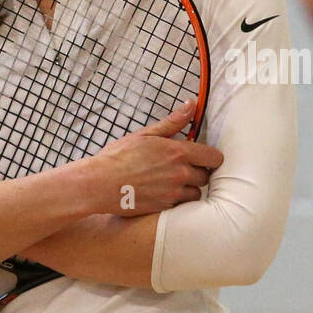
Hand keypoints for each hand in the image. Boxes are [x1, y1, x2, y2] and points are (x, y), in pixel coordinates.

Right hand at [84, 101, 224, 215]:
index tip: (202, 157)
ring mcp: (173, 193)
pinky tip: (161, 193)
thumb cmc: (119, 157)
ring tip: (172, 182)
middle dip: (198, 172)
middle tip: (183, 169)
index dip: (210, 157)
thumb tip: (191, 105)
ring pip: (195, 194)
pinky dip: (176, 200)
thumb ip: (173, 122)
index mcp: (178, 152)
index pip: (214, 157)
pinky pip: (180, 205)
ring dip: (188, 188)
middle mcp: (180, 174)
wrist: (99, 183)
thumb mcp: (146, 134)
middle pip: (206, 176)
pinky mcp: (164, 208)